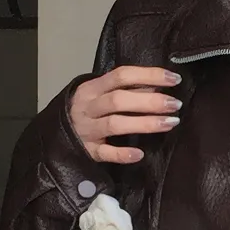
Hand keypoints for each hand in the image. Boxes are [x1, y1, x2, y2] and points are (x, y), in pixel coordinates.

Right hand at [69, 65, 183, 164]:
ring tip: (170, 123)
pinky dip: (122, 154)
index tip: (173, 79)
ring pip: (115, 124)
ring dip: (145, 123)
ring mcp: (87, 129)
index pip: (122, 75)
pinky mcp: (88, 151)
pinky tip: (140, 154)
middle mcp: (89, 107)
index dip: (149, 75)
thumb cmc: (86, 112)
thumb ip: (126, 90)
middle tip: (175, 104)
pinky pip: (105, 153)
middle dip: (150, 101)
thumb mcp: (101, 95)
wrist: (55, 135)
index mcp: (93, 88)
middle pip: (119, 100)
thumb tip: (157, 86)